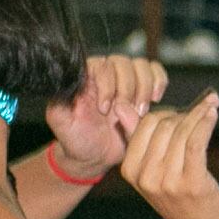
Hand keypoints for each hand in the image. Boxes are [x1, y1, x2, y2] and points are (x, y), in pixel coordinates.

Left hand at [46, 54, 166, 171]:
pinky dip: (159, 81)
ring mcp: (125, 80)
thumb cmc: (77, 139)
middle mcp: (106, 74)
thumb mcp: (61, 123)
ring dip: (144, 87)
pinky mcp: (142, 88)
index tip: (104, 109)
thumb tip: (65, 81)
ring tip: (140, 110)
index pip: (101, 64)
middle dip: (127, 89)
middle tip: (123, 112)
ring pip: (141, 65)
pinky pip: (155, 71)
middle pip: (123, 63)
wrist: (96, 156)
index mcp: (86, 77)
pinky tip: (154, 99)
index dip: (107, 85)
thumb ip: (60, 101)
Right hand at [120, 94, 218, 218]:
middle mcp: (146, 176)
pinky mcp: (192, 182)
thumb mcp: (150, 170)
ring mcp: (169, 181)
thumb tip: (121, 106)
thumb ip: (135, 137)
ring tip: (209, 108)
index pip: (145, 124)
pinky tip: (212, 113)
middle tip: (198, 113)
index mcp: (131, 170)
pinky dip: (205, 123)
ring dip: (199, 115)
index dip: (166, 113)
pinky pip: (197, 141)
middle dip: (184, 114)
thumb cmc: (177, 199)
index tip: (181, 112)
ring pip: (182, 131)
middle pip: (164, 125)